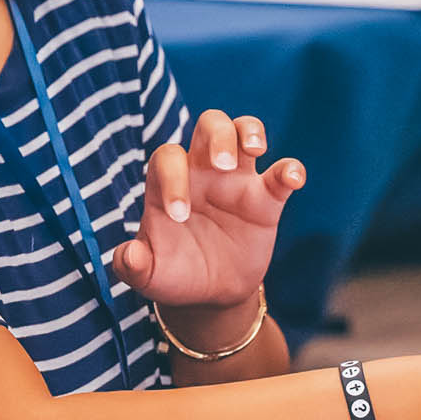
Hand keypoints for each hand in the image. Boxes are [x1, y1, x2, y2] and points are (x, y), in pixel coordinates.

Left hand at [115, 111, 303, 314]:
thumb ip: (133, 265)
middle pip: (209, 125)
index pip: (167, 159)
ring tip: (255, 149)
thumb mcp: (149, 276)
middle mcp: (203, 173)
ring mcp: (236, 182)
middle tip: (223, 165)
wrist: (209, 294)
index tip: (180, 217)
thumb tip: (128, 256)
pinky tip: (292, 179)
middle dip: (217, 135)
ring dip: (251, 131)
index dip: (173, 179)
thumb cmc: (175, 274)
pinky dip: (291, 170)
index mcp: (168, 184)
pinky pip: (281, 173)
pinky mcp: (266, 200)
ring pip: (244, 131)